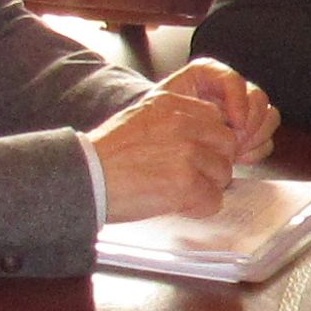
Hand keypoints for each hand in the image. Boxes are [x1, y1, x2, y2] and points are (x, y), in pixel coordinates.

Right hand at [88, 79, 240, 220]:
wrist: (85, 178)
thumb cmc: (106, 156)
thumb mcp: (140, 119)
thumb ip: (174, 122)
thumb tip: (202, 140)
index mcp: (171, 102)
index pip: (214, 118)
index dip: (207, 142)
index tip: (194, 156)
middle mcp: (182, 123)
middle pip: (226, 144)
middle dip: (213, 164)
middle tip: (189, 177)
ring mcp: (186, 152)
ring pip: (223, 173)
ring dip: (206, 187)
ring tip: (176, 192)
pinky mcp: (185, 183)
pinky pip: (213, 200)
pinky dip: (198, 208)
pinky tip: (175, 205)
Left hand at [159, 57, 279, 159]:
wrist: (151, 147)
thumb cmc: (152, 126)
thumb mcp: (160, 107)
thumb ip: (187, 105)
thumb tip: (216, 120)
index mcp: (206, 77)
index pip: (233, 80)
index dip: (238, 100)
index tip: (234, 123)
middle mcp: (227, 92)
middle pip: (258, 97)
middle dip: (251, 122)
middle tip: (236, 142)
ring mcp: (239, 113)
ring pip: (269, 116)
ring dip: (256, 136)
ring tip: (237, 151)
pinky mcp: (246, 134)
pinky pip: (265, 138)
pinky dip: (256, 149)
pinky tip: (239, 157)